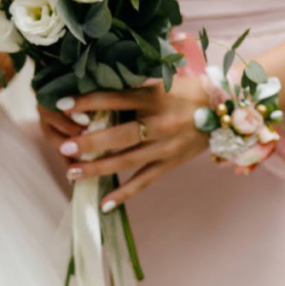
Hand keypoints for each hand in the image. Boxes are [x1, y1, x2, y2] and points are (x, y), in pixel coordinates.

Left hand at [37, 76, 209, 209]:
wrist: (223, 109)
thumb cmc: (183, 90)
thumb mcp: (157, 81)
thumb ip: (127, 87)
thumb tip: (90, 89)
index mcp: (153, 97)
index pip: (114, 99)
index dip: (87, 102)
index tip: (61, 105)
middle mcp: (159, 123)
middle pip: (120, 135)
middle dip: (91, 142)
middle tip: (65, 147)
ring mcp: (165, 147)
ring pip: (127, 161)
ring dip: (98, 168)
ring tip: (71, 172)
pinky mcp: (170, 163)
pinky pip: (144, 181)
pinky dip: (124, 193)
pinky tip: (104, 204)